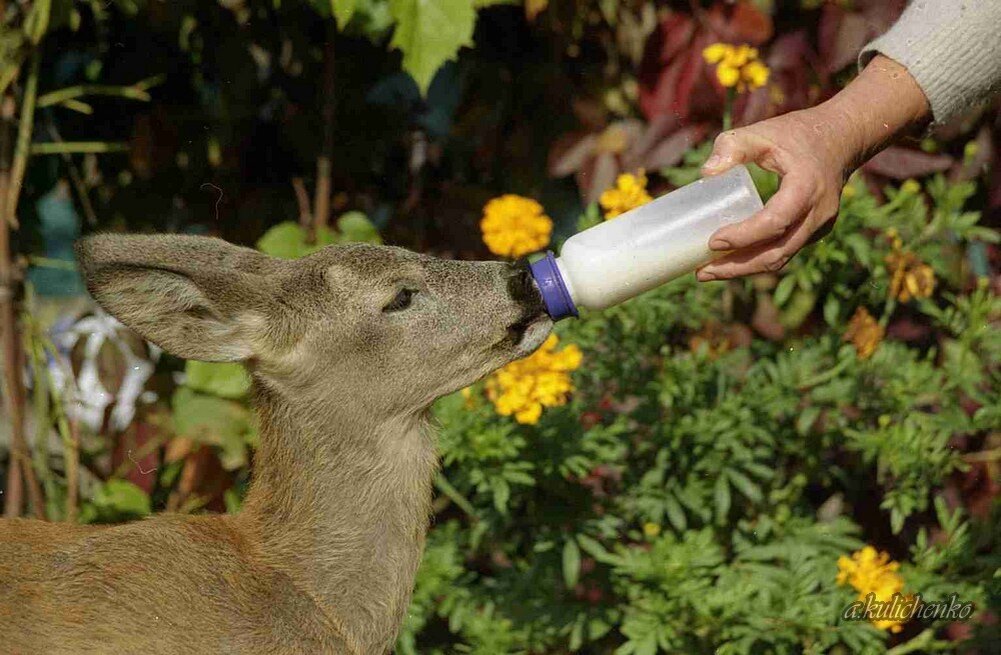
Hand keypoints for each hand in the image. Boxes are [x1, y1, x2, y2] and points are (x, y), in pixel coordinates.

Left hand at [696, 109, 848, 280]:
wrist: (842, 138)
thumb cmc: (796, 134)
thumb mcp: (762, 132)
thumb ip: (732, 146)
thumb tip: (706, 173)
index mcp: (806, 187)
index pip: (774, 222)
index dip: (743, 236)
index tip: (712, 241)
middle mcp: (818, 213)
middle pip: (776, 253)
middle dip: (736, 267)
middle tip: (701, 272)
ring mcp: (820, 226)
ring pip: (780, 258)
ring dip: (744, 269)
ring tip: (708, 271)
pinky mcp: (816, 231)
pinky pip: (785, 251)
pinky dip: (757, 259)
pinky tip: (731, 260)